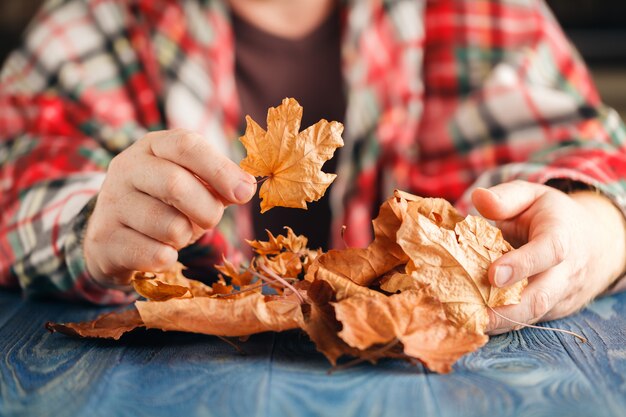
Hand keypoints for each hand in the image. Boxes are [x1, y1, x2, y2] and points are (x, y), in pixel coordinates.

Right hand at [84, 129, 255, 286]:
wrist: (114, 236)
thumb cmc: (165, 205)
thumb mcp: (193, 185)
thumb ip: (220, 183)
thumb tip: (246, 187)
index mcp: (153, 146)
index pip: (186, 145)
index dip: (220, 169)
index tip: (244, 192)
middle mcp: (126, 168)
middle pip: (175, 184)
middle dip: (206, 209)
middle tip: (211, 220)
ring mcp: (110, 203)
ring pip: (169, 226)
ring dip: (185, 236)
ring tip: (176, 232)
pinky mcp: (104, 239)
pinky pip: (155, 255)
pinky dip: (169, 258)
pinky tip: (160, 251)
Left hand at [472, 180, 625, 333]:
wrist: (595, 242)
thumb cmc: (553, 216)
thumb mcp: (532, 196)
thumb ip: (506, 197)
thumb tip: (478, 198)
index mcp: (560, 236)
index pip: (548, 252)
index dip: (522, 265)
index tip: (493, 274)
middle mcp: (565, 271)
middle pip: (541, 297)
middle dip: (507, 310)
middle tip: (474, 314)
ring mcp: (560, 295)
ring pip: (531, 315)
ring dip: (500, 322)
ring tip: (467, 321)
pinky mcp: (552, 311)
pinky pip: (528, 321)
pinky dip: (503, 325)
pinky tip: (476, 323)